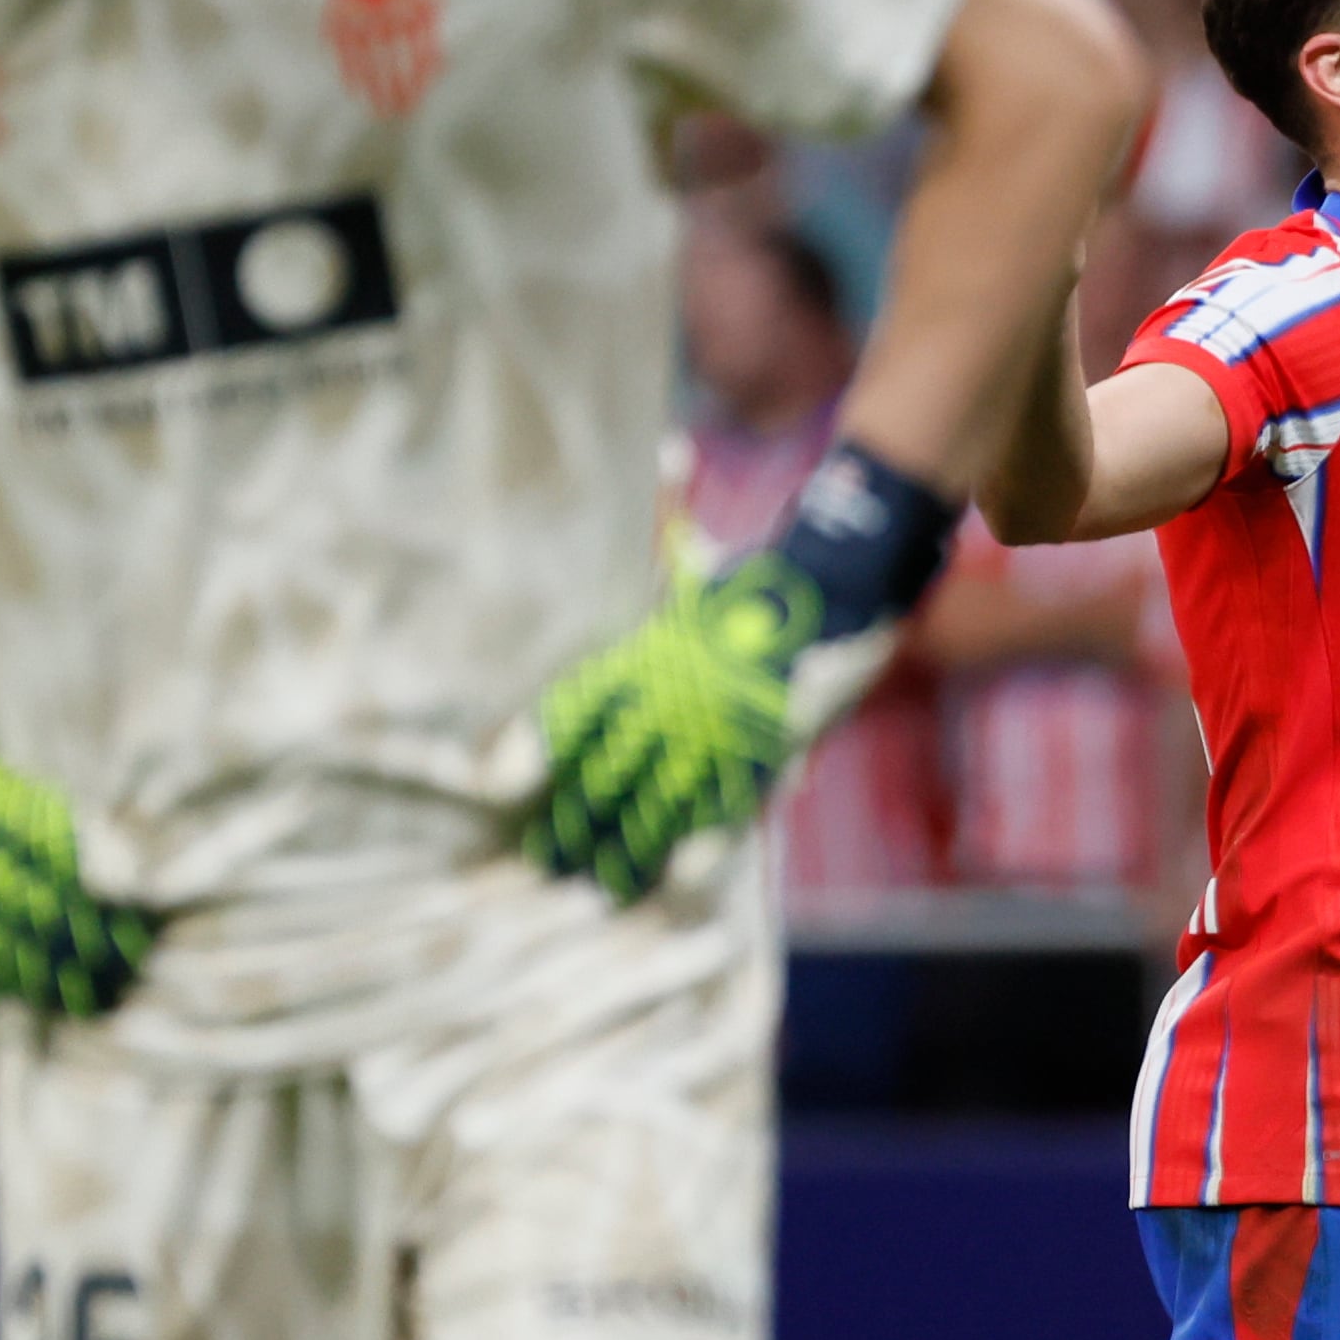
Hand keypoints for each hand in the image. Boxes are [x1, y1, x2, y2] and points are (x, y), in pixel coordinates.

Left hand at [528, 441, 955, 901]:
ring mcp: (717, 736)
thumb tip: (667, 452)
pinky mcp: (762, 760)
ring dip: (622, 848)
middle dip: (571, 820)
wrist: (841, 592)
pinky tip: (670, 886)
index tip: (498, 784)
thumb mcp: (702, 553)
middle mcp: (674, 701)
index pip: (576, 706)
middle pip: (606, 774)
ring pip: (658, 807)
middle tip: (537, 859)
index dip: (537, 747)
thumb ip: (671, 521)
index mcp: (647, 654)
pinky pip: (724, 818)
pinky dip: (697, 854)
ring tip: (591, 882)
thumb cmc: (755, 579)